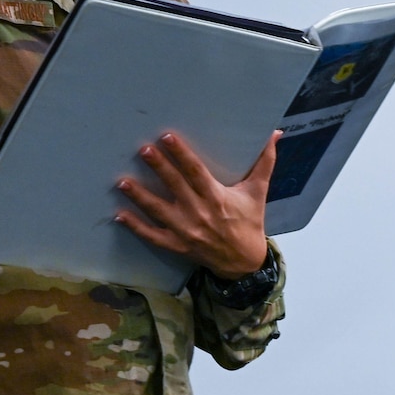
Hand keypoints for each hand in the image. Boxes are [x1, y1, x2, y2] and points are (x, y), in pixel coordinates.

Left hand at [116, 131, 277, 279]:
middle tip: (142, 150)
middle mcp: (199, 213)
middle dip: (159, 167)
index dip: (181, 154)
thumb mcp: (257, 191)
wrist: (244, 261)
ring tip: (122, 181)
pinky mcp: (177, 245)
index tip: (167, 137)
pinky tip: (119, 214)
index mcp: (217, 197)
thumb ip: (265, 161)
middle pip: (175, 186)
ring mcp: (185, 231)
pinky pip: (152, 236)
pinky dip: (136, 226)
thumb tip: (275, 133)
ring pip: (158, 211)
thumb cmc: (249, 221)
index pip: (195, 172)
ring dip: (140, 196)